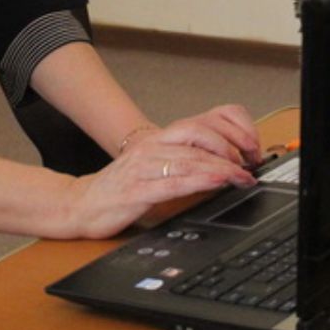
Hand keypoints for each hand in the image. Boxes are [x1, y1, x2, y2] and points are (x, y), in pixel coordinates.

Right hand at [68, 105, 262, 237]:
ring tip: (242, 176)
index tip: (250, 148)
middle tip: (249, 164)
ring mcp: (142, 168)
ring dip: (221, 168)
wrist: (80, 204)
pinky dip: (198, 182)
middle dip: (229, 150)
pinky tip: (215, 183)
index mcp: (156, 140)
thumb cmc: (119, 188)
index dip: (229, 134)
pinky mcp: (136, 191)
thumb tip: (222, 166)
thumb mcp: (153, 167)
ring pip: (189, 159)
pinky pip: (173, 183)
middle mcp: (150, 148)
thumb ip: (182, 162)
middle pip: (198, 137)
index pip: (199, 125)